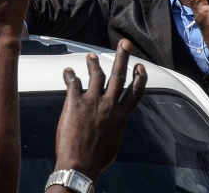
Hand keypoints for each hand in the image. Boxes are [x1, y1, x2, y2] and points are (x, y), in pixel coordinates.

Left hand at [54, 40, 146, 182]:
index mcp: (121, 116)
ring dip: (94, 63)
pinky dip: (70, 75)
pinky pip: (73, 83)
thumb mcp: (114, 141)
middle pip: (118, 76)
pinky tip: (68, 70)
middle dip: (122, 58)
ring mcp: (92, 102)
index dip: (139, 77)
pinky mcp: (74, 102)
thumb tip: (114, 122)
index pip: (134, 92)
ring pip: (96, 75)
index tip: (140, 66)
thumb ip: (115, 126)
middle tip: (125, 43)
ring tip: (91, 56)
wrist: (79, 164)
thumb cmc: (97, 158)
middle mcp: (109, 105)